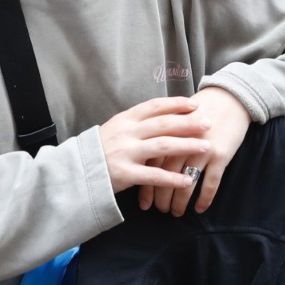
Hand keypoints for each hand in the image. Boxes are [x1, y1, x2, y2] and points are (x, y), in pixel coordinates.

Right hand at [98, 96, 213, 194]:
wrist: (75, 172)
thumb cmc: (100, 150)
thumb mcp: (115, 129)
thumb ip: (137, 124)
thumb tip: (165, 115)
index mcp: (125, 119)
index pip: (154, 106)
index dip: (175, 104)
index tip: (195, 105)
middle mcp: (126, 133)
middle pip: (163, 124)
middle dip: (188, 123)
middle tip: (209, 123)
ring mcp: (125, 153)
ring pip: (162, 146)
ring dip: (187, 145)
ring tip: (206, 147)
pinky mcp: (125, 174)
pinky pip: (153, 176)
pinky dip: (172, 178)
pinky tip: (188, 180)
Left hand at [141, 87, 250, 215]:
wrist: (231, 97)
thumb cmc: (202, 108)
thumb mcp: (178, 117)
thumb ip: (161, 137)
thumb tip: (146, 159)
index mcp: (169, 133)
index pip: (152, 165)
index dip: (146, 186)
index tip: (143, 203)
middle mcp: (183, 142)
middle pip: (166, 176)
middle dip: (162, 198)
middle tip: (160, 210)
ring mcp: (203, 150)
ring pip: (186, 183)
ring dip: (180, 202)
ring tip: (177, 212)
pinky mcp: (222, 155)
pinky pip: (211, 183)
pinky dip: (205, 198)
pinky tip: (200, 209)